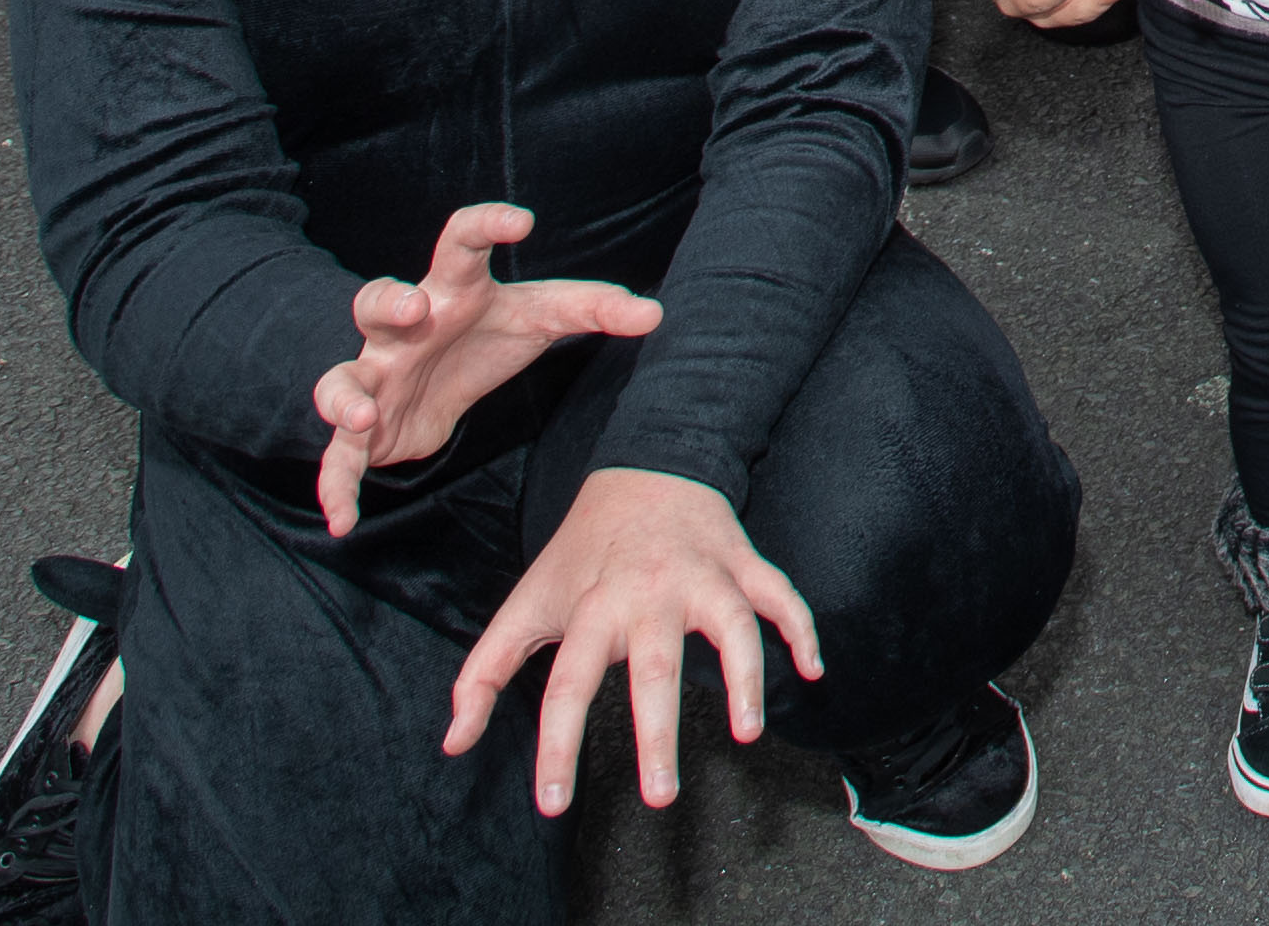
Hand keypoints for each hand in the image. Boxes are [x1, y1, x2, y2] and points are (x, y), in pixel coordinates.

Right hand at [310, 202, 662, 537]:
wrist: (434, 386)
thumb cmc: (488, 334)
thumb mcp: (542, 317)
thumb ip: (594, 309)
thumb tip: (655, 314)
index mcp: (454, 291)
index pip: (460, 244)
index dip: (485, 225)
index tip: (520, 222)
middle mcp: (404, 329)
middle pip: (376, 300)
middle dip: (388, 301)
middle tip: (414, 307)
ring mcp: (376, 378)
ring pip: (340, 379)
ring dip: (343, 397)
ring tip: (362, 416)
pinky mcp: (365, 431)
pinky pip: (338, 458)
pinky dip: (335, 487)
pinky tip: (342, 520)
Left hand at [442, 466, 820, 816]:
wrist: (646, 464)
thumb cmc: (581, 551)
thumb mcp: (526, 603)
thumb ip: (484, 673)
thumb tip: (454, 743)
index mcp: (592, 608)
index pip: (567, 685)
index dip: (557, 748)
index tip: (555, 803)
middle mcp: (648, 592)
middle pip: (654, 667)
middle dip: (658, 733)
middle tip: (660, 797)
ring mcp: (703, 575)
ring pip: (731, 628)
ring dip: (744, 680)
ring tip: (746, 734)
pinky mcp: (742, 563)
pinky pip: (780, 596)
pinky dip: (801, 631)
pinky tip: (814, 670)